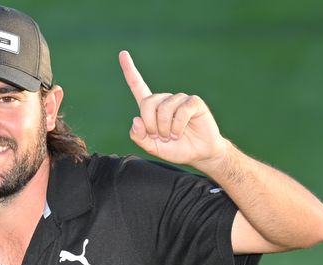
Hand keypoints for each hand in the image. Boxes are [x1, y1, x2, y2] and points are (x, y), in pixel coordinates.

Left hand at [119, 50, 229, 168]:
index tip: (122, 53)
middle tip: (160, 136)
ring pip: (164, 109)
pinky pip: (181, 110)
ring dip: (166, 128)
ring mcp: (180, 99)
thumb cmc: (177, 149)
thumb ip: (139, 137)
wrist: (199, 153)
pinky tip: (180, 132)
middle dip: (150, 125)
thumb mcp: (153, 147)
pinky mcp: (193, 102)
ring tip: (173, 136)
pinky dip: (178, 126)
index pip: (138, 86)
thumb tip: (136, 119)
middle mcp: (165, 100)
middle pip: (147, 103)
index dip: (129, 71)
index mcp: (152, 108)